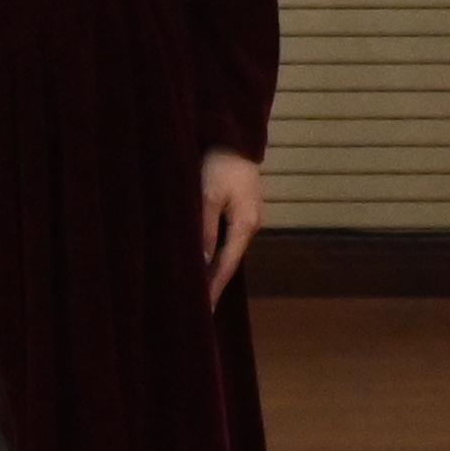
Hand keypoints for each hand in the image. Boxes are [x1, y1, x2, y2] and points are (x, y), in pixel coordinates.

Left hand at [200, 150, 265, 304]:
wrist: (236, 138)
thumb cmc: (220, 166)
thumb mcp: (209, 197)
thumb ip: (206, 230)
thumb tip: (202, 263)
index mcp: (245, 225)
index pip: (227, 266)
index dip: (214, 288)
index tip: (204, 312)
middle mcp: (251, 226)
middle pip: (229, 261)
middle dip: (214, 283)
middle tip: (199, 309)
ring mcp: (247, 217)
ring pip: (228, 250)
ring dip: (214, 269)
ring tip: (198, 290)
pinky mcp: (240, 210)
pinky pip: (227, 239)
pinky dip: (215, 253)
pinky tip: (205, 261)